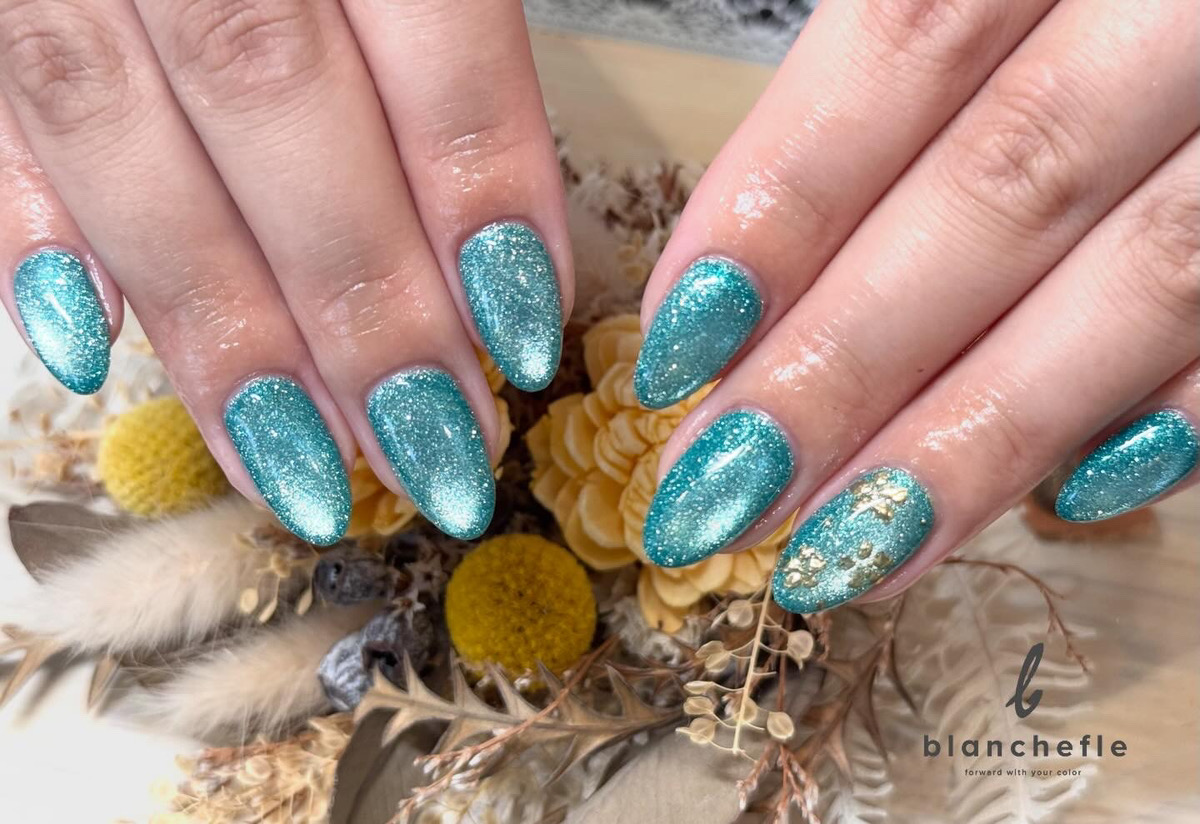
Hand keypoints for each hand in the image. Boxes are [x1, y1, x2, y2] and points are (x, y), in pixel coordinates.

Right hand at [0, 0, 569, 544]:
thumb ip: (452, 25)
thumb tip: (502, 246)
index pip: (430, 24)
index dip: (479, 188)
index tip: (523, 332)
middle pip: (272, 101)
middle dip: (360, 302)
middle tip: (435, 450)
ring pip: (122, 134)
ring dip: (218, 328)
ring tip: (303, 468)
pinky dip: (30, 235)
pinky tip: (84, 352)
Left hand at [634, 0, 1198, 611]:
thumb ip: (917, 47)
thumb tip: (759, 261)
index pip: (908, 42)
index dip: (784, 201)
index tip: (679, 344)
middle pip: (1008, 185)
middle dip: (849, 360)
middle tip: (721, 495)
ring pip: (1148, 271)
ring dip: (985, 432)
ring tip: (849, 549)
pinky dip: (1179, 404)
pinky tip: (1078, 491)